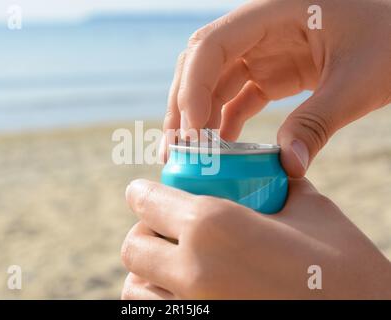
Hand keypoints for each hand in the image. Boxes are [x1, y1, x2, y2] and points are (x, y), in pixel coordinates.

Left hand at [121, 179, 390, 298]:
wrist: (366, 317)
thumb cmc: (343, 267)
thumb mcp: (310, 210)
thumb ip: (277, 183)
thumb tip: (270, 168)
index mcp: (214, 224)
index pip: (146, 200)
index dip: (142, 192)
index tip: (145, 192)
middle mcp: (192, 269)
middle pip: (134, 245)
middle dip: (144, 231)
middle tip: (165, 228)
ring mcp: (192, 309)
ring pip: (135, 287)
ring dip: (147, 270)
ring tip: (171, 262)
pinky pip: (154, 314)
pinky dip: (158, 298)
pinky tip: (182, 290)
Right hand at [160, 0, 390, 176]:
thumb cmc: (388, 41)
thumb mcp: (359, 80)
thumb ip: (318, 122)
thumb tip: (288, 167)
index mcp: (272, 13)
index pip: (211, 44)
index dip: (193, 85)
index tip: (192, 130)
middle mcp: (256, 31)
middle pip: (200, 65)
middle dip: (183, 106)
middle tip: (177, 149)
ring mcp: (260, 53)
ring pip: (212, 84)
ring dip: (197, 119)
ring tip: (191, 156)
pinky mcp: (269, 74)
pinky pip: (236, 98)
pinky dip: (224, 123)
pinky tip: (221, 149)